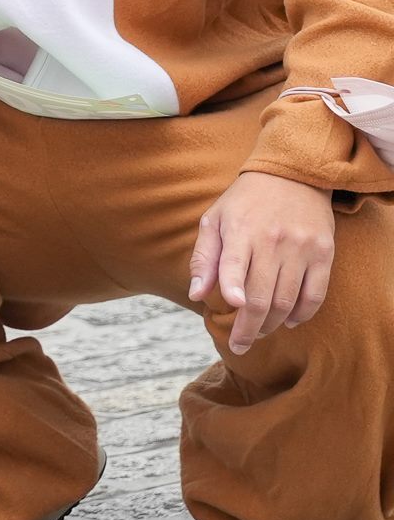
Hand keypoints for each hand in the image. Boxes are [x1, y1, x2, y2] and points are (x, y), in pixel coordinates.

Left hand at [188, 172, 335, 354]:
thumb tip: (196, 295)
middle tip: (239, 345)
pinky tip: (289, 321)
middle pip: (261, 296)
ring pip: (286, 302)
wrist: (293, 174)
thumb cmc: (245, 201)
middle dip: (248, 328)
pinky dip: (301, 315)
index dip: (233, 289)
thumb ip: (204, 258)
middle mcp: (272, 240)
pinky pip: (315, 296)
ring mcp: (301, 248)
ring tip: (259, 331)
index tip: (231, 308)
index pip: (235, 265)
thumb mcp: (215, 219)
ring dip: (271, 325)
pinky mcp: (323, 253)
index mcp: (241, 229)